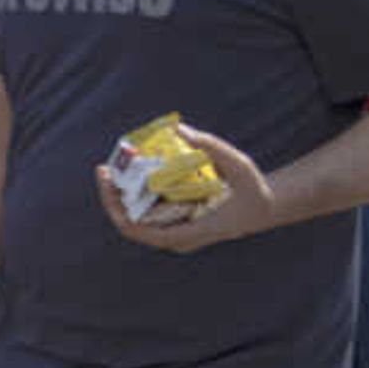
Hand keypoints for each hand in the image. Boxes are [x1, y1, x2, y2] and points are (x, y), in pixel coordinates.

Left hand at [95, 126, 276, 252]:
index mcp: (189, 233)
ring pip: (137, 217)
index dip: (116, 209)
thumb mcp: (240, 165)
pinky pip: (148, 210)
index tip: (108, 184)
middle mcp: (177, 237)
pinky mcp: (176, 222)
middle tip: (103, 169)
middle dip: (112, 197)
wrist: (265, 207)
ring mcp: (175, 232)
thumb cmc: (253, 190)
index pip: (139, 231)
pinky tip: (133, 169)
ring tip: (114, 165)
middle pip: (131, 223)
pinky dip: (137, 191)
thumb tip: (179, 130)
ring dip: (122, 193)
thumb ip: (212, 146)